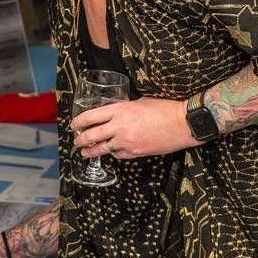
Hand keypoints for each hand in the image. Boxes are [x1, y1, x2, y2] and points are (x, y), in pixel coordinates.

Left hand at [72, 96, 194, 160]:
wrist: (182, 124)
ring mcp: (127, 141)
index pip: (91, 117)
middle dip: (81, 140)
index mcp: (120, 110)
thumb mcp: (140, 102)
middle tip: (77, 141)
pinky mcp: (135, 153)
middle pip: (92, 136)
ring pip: (102, 149)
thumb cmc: (165, 109)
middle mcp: (120, 126)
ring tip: (85, 152)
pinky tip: (111, 152)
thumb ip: (125, 108)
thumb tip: (116, 113)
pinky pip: (118, 155)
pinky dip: (113, 153)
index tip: (74, 125)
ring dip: (91, 151)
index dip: (79, 122)